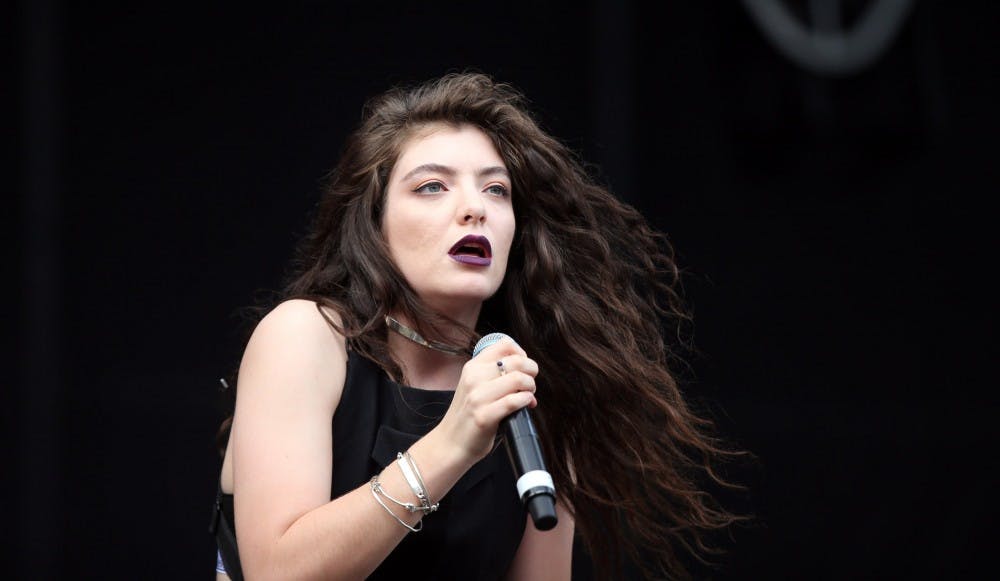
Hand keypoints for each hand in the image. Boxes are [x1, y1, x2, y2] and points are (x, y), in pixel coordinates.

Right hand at [434, 339, 538, 464]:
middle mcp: (474, 378)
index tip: (524, 367)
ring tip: (528, 396)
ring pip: (518, 379)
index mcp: (472, 367)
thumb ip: (496, 376)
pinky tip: (526, 404)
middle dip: (532, 372)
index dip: (522, 353)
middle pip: (517, 361)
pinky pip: (514, 401)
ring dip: (530, 387)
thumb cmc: (467, 415)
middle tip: (530, 385)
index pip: (504, 344)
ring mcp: (477, 397)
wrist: (450, 443)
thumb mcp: (474, 387)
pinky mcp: (484, 416)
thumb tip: (528, 374)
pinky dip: (526, 401)